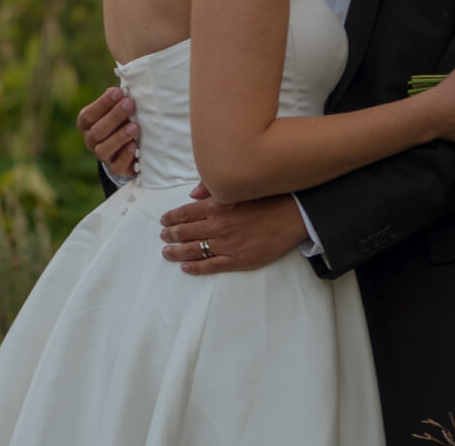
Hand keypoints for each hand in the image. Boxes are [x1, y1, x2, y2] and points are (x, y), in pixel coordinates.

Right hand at [77, 86, 139, 176]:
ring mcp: (102, 156)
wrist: (128, 147)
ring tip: (135, 126)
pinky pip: (117, 166)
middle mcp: (91, 141)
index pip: (89, 115)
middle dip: (114, 116)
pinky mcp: (116, 168)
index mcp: (86, 124)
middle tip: (130, 103)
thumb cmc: (121, 119)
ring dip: (119, 137)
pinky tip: (134, 146)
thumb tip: (121, 84)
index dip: (102, 104)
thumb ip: (116, 99)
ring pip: (103, 150)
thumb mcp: (116, 108)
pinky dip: (125, 156)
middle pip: (97, 131)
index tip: (118, 92)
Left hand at [158, 192, 303, 274]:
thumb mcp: (238, 187)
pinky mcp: (238, 260)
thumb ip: (211, 188)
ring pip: (194, 251)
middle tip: (162, 236)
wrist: (292, 216)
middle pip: (185, 232)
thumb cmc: (266, 198)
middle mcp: (217, 226)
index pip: (184, 213)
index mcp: (215, 206)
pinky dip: (195, 268)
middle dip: (170, 235)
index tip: (163, 220)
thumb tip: (192, 194)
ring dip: (176, 252)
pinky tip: (186, 268)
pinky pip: (211, 266)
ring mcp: (227, 244)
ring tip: (167, 252)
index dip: (171, 218)